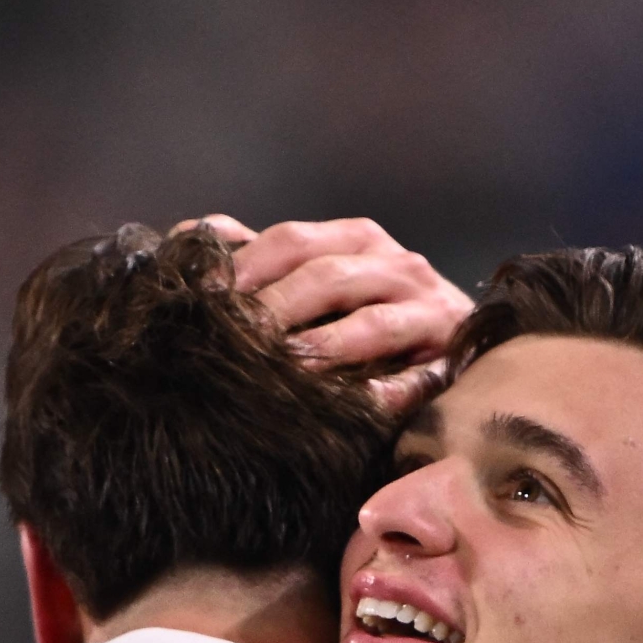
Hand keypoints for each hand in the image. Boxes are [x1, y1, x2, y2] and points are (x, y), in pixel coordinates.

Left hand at [175, 213, 473, 412]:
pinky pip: (413, 381)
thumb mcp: (311, 281)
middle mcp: (395, 266)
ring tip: (276, 375)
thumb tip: (192, 234)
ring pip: (369, 326)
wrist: (447, 354)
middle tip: (229, 345)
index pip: (290, 242)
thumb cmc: (362, 322)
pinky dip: (378, 395)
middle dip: (273, 311)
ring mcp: (428, 310)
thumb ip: (259, 260)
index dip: (241, 268)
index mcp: (355, 241)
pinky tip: (344, 409)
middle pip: (325, 277)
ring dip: (319, 351)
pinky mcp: (450, 361)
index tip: (196, 300)